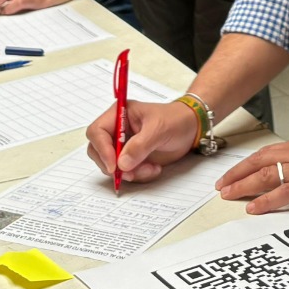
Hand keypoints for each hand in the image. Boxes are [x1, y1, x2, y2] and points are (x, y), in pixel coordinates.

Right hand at [85, 97, 199, 182]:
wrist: (190, 129)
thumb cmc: (175, 120)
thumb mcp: (159, 129)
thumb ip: (140, 145)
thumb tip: (122, 163)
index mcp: (119, 114)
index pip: (97, 131)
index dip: (102, 149)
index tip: (114, 166)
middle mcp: (117, 130)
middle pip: (97, 151)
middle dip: (112, 165)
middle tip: (129, 173)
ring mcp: (123, 145)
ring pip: (111, 165)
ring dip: (129, 172)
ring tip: (150, 168)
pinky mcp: (131, 158)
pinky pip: (125, 172)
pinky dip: (138, 175)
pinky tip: (154, 168)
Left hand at [217, 137, 288, 212]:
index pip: (266, 154)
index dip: (246, 164)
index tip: (233, 173)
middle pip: (259, 162)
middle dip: (237, 174)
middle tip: (221, 186)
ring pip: (265, 176)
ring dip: (243, 185)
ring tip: (229, 195)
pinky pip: (283, 193)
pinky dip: (265, 201)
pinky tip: (253, 207)